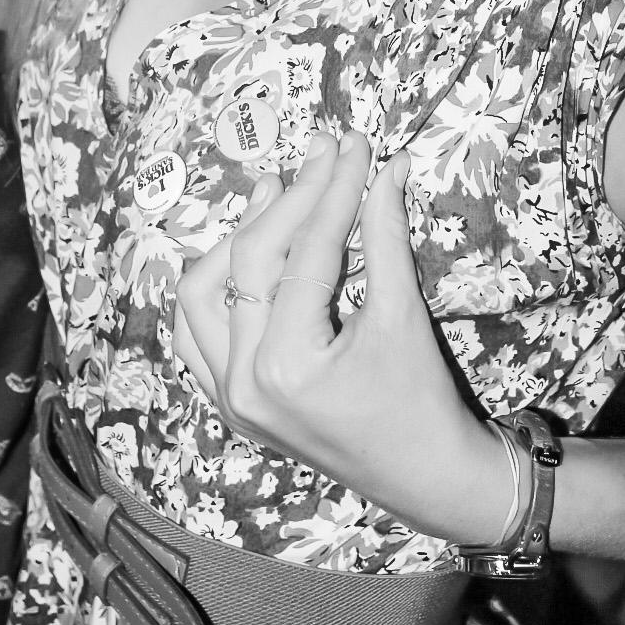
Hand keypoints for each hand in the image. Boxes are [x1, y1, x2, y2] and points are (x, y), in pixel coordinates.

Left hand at [174, 132, 507, 545]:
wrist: (429, 479)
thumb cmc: (423, 402)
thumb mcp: (404, 314)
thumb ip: (385, 235)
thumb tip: (386, 166)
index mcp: (286, 365)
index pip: (305, 252)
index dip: (332, 189)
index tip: (352, 145)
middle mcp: (242, 383)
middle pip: (249, 261)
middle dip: (291, 199)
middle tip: (323, 153)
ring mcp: (228, 398)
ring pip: (202, 293)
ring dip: (238, 239)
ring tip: (279, 193)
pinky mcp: (229, 403)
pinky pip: (195, 334)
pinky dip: (214, 288)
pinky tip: (244, 253)